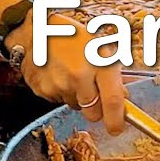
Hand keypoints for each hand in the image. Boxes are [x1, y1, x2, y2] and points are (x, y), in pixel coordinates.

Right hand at [9, 11, 127, 134]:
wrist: (36, 32)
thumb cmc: (72, 37)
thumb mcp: (100, 48)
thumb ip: (113, 76)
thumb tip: (123, 99)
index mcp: (99, 63)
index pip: (113, 101)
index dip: (116, 120)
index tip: (117, 128)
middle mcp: (80, 76)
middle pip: (94, 113)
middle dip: (97, 110)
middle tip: (93, 92)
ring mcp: (59, 85)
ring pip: (76, 107)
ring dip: (77, 98)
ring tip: (72, 74)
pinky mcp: (43, 91)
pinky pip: (59, 101)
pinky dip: (61, 93)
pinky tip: (58, 75)